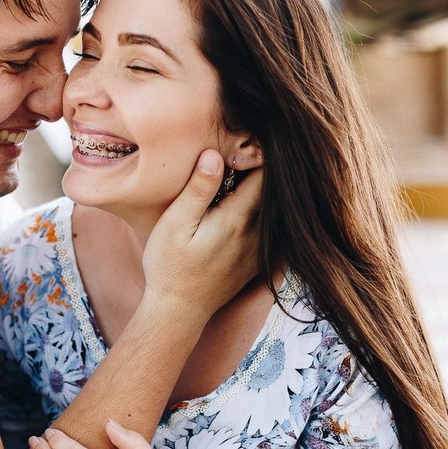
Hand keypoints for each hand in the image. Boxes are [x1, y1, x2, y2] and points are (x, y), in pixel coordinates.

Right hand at [142, 149, 261, 320]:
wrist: (179, 312)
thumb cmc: (169, 266)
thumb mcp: (175, 224)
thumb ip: (198, 189)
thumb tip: (215, 154)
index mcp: (239, 219)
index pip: (264, 174)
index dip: (259, 151)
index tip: (247, 136)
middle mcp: (258, 234)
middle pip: (275, 190)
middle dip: (265, 167)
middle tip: (250, 147)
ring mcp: (262, 250)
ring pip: (277, 209)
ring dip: (269, 189)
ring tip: (252, 169)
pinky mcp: (259, 261)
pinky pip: (275, 229)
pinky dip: (270, 212)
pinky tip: (252, 201)